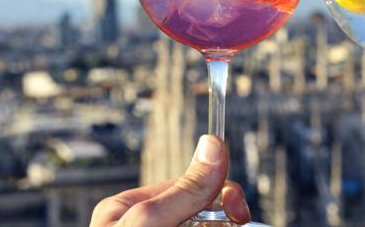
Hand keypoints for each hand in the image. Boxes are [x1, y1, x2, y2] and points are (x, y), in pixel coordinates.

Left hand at [90, 135, 250, 226]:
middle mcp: (147, 223)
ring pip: (209, 221)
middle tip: (237, 220)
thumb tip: (213, 144)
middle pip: (202, 204)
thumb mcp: (149, 223)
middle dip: (223, 211)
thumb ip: (183, 190)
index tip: (237, 203)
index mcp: (126, 209)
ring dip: (223, 223)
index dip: (217, 189)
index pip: (187, 183)